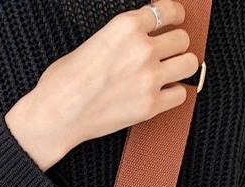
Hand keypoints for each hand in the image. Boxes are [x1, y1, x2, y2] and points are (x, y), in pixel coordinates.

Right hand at [5, 0, 199, 170]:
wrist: (56, 116)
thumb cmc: (61, 84)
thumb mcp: (90, 44)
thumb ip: (119, 40)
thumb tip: (132, 43)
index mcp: (126, 27)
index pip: (166, 11)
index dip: (174, 15)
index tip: (175, 20)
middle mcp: (142, 49)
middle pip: (182, 39)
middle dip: (174, 45)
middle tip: (166, 53)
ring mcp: (149, 78)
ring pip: (188, 63)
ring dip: (180, 67)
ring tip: (169, 73)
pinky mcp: (150, 106)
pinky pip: (180, 94)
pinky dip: (173, 94)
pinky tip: (162, 94)